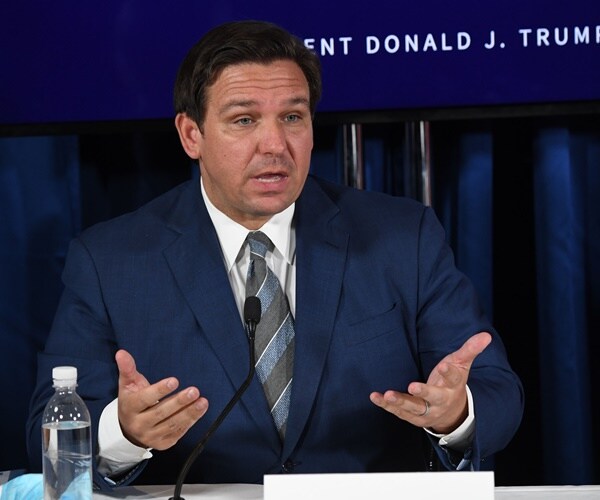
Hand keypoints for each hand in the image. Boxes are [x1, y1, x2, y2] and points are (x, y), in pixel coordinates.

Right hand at [115, 349, 208, 449]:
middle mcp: (138, 424)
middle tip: (194, 391)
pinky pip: (177, 433)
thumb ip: (127, 368)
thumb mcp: (128, 384)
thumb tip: (121, 353)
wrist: (129, 429)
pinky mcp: (162, 443)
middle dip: (179, 402)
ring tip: (203, 402)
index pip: (144, 399)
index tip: (175, 381)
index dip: (159, 390)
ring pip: (172, 424)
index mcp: (130, 408)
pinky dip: (190, 422)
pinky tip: (199, 411)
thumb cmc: (133, 400)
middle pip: (160, 413)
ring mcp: (150, 436)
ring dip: (189, 413)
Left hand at [370, 331, 490, 433]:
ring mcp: (426, 410)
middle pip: (433, 397)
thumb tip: (485, 335)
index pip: (453, 380)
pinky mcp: (412, 416)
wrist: (451, 413)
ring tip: (388, 395)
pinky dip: (386, 405)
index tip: (444, 366)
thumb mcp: (461, 365)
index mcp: (453, 386)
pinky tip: (375, 396)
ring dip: (400, 402)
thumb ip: (470, 350)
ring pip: (413, 408)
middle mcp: (440, 400)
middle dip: (424, 392)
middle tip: (412, 386)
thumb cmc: (452, 382)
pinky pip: (398, 412)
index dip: (449, 373)